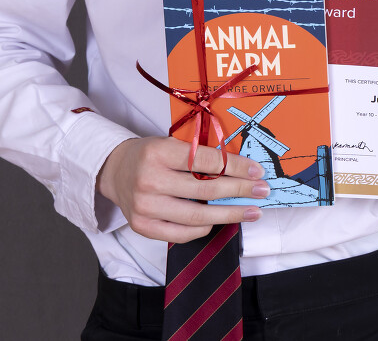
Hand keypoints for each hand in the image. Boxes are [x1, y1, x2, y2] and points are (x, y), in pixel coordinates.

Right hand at [97, 136, 267, 242]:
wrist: (114, 171)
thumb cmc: (150, 155)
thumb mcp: (171, 144)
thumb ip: (199, 155)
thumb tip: (241, 170)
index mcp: (158, 152)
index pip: (205, 161)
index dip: (236, 167)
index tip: (257, 172)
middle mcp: (149, 180)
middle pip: (205, 190)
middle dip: (239, 191)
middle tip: (262, 192)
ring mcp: (145, 207)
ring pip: (197, 215)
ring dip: (230, 214)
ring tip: (251, 211)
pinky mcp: (143, 227)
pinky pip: (183, 233)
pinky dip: (205, 227)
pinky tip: (220, 220)